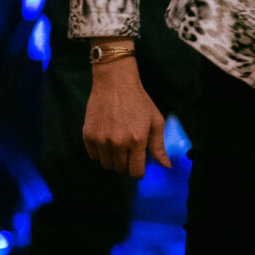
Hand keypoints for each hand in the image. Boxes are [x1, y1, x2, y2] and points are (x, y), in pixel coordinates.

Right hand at [82, 56, 170, 176]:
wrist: (115, 82)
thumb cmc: (139, 101)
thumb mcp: (155, 121)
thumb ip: (159, 146)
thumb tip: (166, 166)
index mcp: (137, 140)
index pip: (135, 171)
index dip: (138, 171)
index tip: (138, 165)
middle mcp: (118, 142)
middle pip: (120, 169)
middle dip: (126, 163)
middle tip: (129, 148)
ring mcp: (101, 139)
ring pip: (106, 164)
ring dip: (113, 158)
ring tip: (118, 142)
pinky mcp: (88, 135)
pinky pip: (93, 156)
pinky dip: (100, 152)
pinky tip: (106, 138)